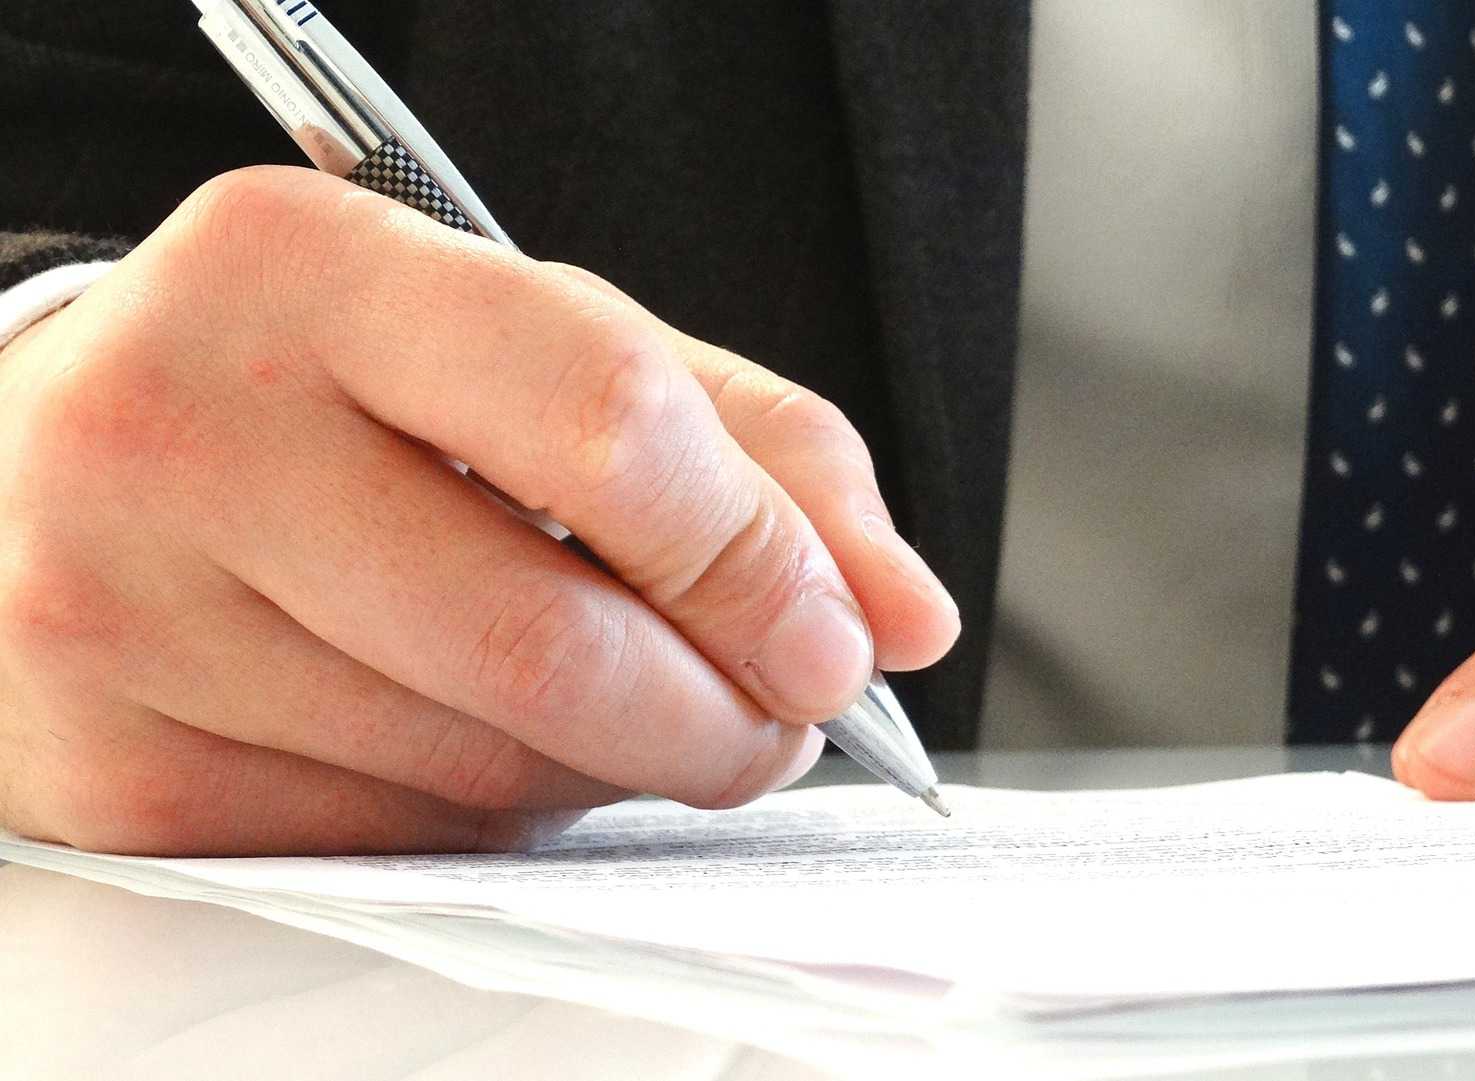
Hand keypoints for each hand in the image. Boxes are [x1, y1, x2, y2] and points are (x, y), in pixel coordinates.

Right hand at [0, 167, 958, 854]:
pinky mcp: (116, 773)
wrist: (39, 465)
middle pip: (552, 641)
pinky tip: (488, 742)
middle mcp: (181, 428)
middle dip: (722, 714)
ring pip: (487, 768)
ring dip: (618, 768)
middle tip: (776, 718)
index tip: (845, 638)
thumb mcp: (535, 345)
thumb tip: (902, 611)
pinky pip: (403, 844)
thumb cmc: (325, 391)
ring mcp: (122, 613)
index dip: (761, 559)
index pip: (606, 424)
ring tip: (628, 709)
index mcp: (307, 270)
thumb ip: (744, 448)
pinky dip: (502, 814)